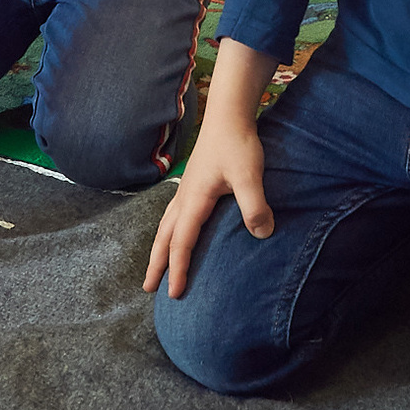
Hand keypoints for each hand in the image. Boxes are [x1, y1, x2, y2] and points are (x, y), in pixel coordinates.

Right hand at [145, 40, 278, 297]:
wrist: (228, 115)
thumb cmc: (238, 144)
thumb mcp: (250, 176)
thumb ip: (254, 205)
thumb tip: (262, 234)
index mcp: (194, 200)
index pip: (182, 242)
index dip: (178, 269)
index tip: (176, 293)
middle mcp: (184, 198)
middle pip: (164, 237)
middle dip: (157, 264)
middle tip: (148, 289)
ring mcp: (186, 190)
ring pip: (165, 226)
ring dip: (159, 248)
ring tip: (155, 266)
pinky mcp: (193, 184)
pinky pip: (173, 215)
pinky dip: (168, 232)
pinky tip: (174, 232)